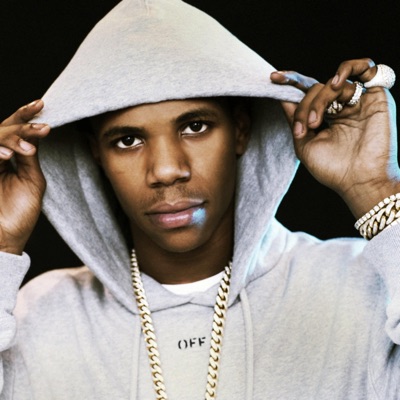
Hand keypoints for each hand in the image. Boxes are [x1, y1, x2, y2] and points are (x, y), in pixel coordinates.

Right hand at [0, 100, 49, 254]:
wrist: (5, 237)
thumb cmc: (20, 213)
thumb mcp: (32, 181)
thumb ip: (30, 157)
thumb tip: (34, 135)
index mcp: (9, 158)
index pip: (15, 131)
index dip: (26, 117)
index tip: (42, 105)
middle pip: (2, 128)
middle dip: (21, 123)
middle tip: (41, 126)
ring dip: (11, 137)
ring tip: (28, 147)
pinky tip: (8, 155)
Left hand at [271, 59, 399, 217]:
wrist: (359, 181)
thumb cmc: (332, 168)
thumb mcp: (304, 144)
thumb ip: (295, 119)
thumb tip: (282, 97)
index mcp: (324, 117)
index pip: (306, 93)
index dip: (290, 83)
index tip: (273, 79)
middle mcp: (340, 107)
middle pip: (315, 89)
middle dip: (304, 107)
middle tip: (305, 128)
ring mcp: (356, 101)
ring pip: (332, 83)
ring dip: (319, 98)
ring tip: (317, 120)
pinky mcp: (375, 96)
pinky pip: (365, 67)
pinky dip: (347, 68)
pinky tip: (336, 83)